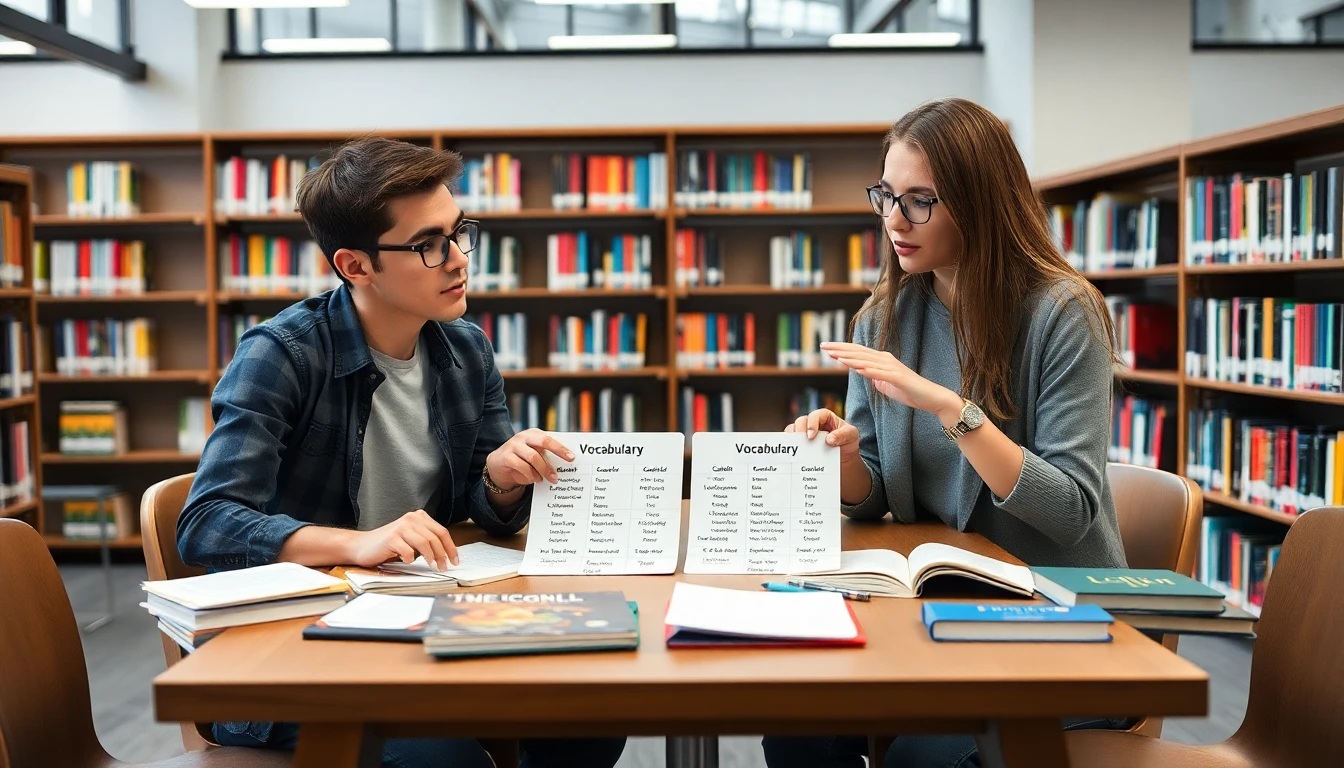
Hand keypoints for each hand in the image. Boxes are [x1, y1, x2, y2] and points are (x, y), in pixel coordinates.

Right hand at [348, 509, 458, 570]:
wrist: (361, 546)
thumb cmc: (388, 545)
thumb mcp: (411, 538)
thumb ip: (427, 540)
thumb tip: (447, 555)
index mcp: (418, 517)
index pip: (441, 531)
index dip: (451, 547)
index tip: (455, 560)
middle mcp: (411, 518)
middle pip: (435, 537)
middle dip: (443, 554)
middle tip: (444, 567)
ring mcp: (401, 527)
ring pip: (425, 543)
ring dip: (431, 558)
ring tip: (433, 567)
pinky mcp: (391, 538)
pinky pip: (408, 551)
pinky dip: (411, 559)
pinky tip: (408, 562)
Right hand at [485, 428, 575, 488]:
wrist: (498, 465)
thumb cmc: (522, 460)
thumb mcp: (535, 456)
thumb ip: (546, 457)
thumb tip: (563, 466)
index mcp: (534, 434)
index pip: (550, 439)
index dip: (561, 448)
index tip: (572, 458)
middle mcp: (524, 436)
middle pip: (544, 441)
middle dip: (557, 452)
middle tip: (567, 464)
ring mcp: (514, 445)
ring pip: (533, 457)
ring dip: (543, 470)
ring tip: (549, 479)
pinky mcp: (506, 456)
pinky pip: (522, 466)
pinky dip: (530, 475)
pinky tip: (535, 479)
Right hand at [786, 408, 860, 464]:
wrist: (845, 457)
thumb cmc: (848, 441)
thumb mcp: (851, 435)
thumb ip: (842, 435)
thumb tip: (829, 440)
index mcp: (825, 417)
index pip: (816, 415)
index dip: (812, 424)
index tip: (811, 436)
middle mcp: (813, 423)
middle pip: (801, 421)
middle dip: (799, 430)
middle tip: (802, 440)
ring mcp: (806, 433)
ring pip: (793, 430)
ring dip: (793, 438)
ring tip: (795, 447)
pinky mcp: (802, 443)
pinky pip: (792, 442)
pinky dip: (791, 446)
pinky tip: (793, 453)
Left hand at [821, 341, 963, 420]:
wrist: (931, 397)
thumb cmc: (909, 391)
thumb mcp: (886, 384)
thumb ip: (875, 377)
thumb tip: (864, 373)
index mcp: (882, 360)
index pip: (857, 352)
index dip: (841, 348)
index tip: (826, 347)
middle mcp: (886, 359)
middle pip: (859, 352)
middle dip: (840, 349)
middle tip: (823, 346)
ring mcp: (892, 368)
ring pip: (867, 360)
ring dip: (849, 357)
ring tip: (834, 355)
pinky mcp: (898, 378)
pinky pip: (880, 373)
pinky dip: (868, 370)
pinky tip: (856, 368)